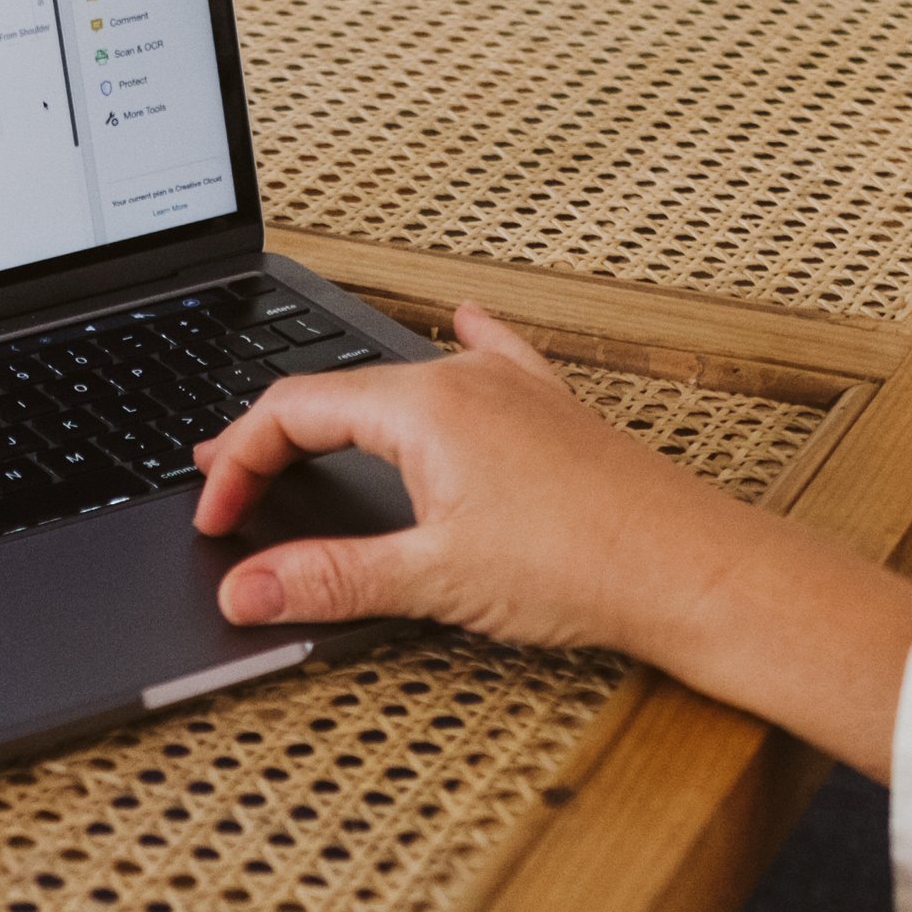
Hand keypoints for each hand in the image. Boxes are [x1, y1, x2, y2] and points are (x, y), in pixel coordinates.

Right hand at [191, 304, 911, 781]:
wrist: (694, 568)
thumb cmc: (586, 565)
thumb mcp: (433, 579)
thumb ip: (328, 580)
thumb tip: (246, 587)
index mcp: (423, 405)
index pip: (291, 410)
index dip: (237, 463)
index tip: (217, 516)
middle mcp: (466, 379)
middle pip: (337, 391)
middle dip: (273, 437)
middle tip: (229, 478)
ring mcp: (514, 390)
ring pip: (403, 380)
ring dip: (343, 408)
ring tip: (305, 429)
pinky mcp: (553, 414)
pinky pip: (491, 359)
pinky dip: (458, 348)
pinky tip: (466, 324)